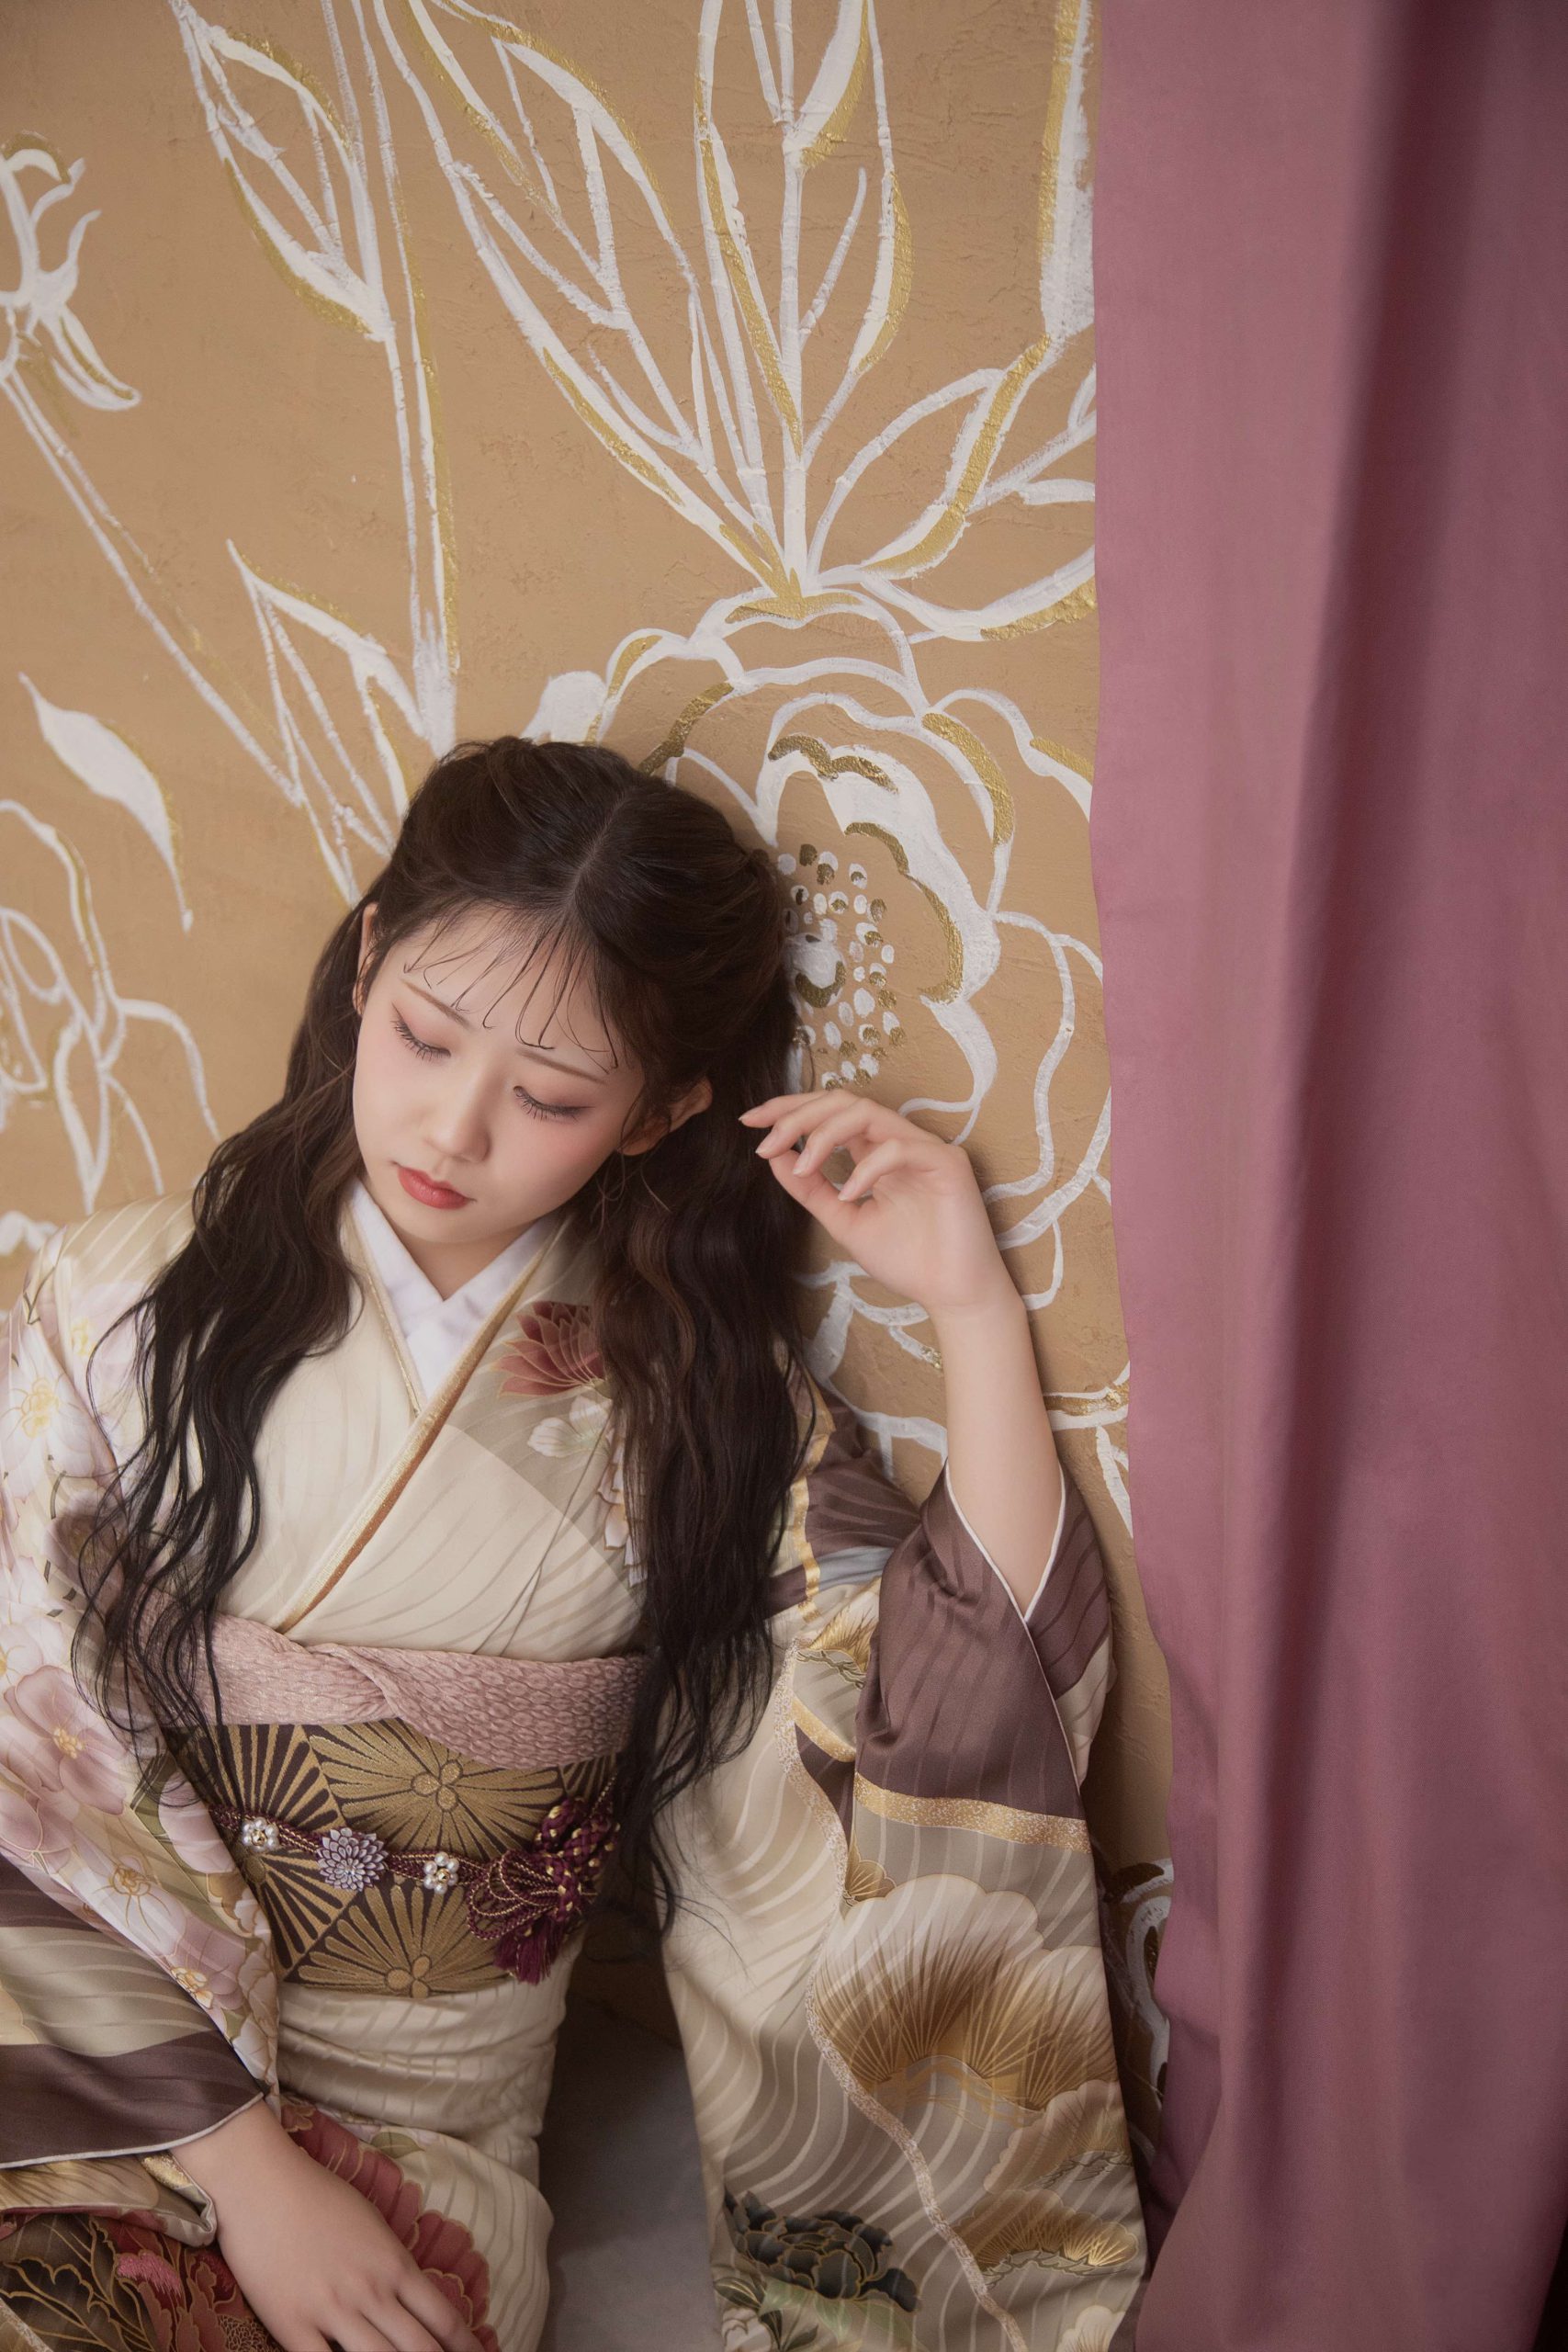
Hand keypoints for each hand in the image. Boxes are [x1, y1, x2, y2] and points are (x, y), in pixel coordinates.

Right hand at [179, 2100, 481, 2351]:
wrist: (262, 2180)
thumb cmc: (317, 2193)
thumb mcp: (371, 2223)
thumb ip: (391, 2262)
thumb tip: (410, 2294)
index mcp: (394, 2262)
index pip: (443, 2318)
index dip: (464, 2346)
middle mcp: (371, 2290)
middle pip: (419, 2348)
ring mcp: (332, 2309)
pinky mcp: (291, 2324)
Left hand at [740, 1090, 1015, 1323]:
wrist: (951, 1294)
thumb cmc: (907, 1260)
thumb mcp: (844, 1221)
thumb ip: (812, 1189)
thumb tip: (774, 1156)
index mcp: (875, 1151)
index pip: (829, 1113)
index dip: (788, 1110)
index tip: (750, 1123)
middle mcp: (899, 1141)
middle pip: (843, 1101)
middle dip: (798, 1115)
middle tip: (766, 1141)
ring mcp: (925, 1148)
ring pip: (867, 1113)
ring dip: (824, 1134)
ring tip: (802, 1166)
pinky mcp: (948, 1163)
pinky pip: (898, 1148)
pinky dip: (866, 1169)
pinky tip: (849, 1195)